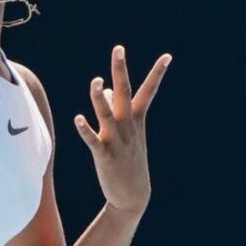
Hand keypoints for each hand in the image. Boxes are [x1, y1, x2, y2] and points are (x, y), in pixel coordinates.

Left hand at [74, 45, 171, 219]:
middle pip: (125, 93)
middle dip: (121, 70)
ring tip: (96, 81)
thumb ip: (115, 108)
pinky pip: (93, 140)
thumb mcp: (127, 133)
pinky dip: (85, 129)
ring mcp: (117, 140)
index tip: (168, 56)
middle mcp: (128, 126)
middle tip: (119, 48)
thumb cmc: (128, 159)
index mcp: (136, 120)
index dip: (157, 74)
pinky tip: (77, 118)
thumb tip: (103, 89)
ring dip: (100, 98)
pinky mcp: (104, 155)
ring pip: (107, 114)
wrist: (133, 196)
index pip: (149, 92)